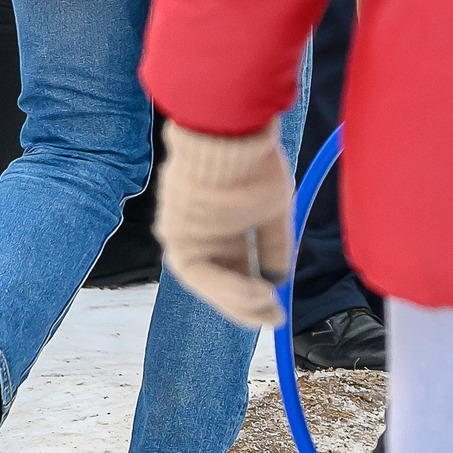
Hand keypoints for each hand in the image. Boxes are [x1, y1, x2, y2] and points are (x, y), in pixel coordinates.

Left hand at [153, 123, 292, 328]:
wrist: (228, 133)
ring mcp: (183, 234)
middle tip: (273, 318)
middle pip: (218, 280)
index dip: (255, 293)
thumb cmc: (253, 166)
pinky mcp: (174, 231)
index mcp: (222, 229)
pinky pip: (199, 268)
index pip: (236, 270)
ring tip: (267, 306)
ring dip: (235, 298)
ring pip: (206, 278)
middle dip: (245, 304)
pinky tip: (255, 290)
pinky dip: (225, 283)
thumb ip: (272, 246)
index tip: (277, 311)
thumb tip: (277, 280)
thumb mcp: (274, 209)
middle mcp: (197, 235)